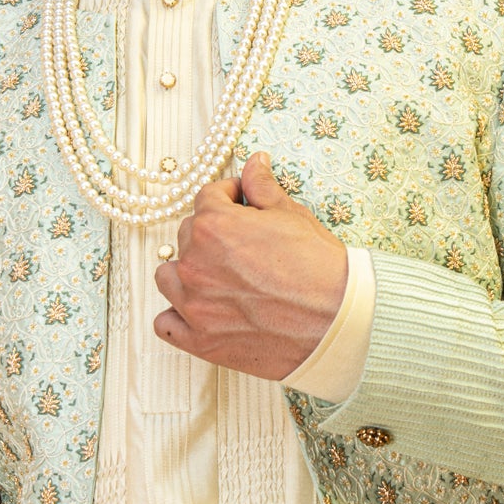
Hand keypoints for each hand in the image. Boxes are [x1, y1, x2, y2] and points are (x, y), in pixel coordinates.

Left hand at [152, 151, 347, 376]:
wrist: (339, 321)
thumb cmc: (320, 269)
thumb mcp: (293, 216)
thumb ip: (263, 188)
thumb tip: (254, 163)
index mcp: (213, 226)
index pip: (206, 198)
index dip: (228, 197)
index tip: (241, 203)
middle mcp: (195, 263)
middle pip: (187, 235)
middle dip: (210, 234)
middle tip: (242, 244)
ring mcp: (194, 305)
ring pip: (168, 277)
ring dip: (187, 271)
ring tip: (217, 276)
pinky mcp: (200, 340)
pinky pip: (165, 323)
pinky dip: (178, 316)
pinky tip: (201, 310)